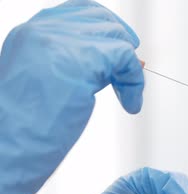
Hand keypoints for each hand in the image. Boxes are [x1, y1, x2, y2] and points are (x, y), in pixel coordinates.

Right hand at [0, 0, 144, 193]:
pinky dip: (135, 82)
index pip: (78, 12)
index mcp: (31, 33)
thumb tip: (116, 59)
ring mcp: (61, 42)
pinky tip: (130, 104)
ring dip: (130, 68)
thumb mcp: (46, 82)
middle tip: (131, 72)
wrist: (5, 147)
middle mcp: (43, 30)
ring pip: (116, 37)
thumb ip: (75, 63)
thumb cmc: (22, 128)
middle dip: (122, 44)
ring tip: (127, 95)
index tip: (122, 50)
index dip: (106, 29)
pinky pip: (126, 58)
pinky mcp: (82, 60)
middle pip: (101, 19)